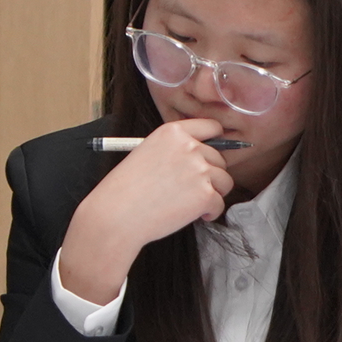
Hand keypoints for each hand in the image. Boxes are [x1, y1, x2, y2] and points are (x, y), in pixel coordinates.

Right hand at [60, 116, 232, 305]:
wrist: (116, 214)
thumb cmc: (125, 189)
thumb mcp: (145, 153)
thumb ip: (175, 150)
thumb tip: (202, 157)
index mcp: (172, 132)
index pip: (211, 127)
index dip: (216, 141)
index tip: (212, 154)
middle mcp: (189, 147)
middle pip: (220, 159)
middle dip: (210, 175)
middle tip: (189, 189)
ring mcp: (199, 170)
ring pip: (224, 181)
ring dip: (211, 193)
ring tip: (187, 203)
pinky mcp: (205, 194)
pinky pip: (219, 203)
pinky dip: (208, 212)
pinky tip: (189, 215)